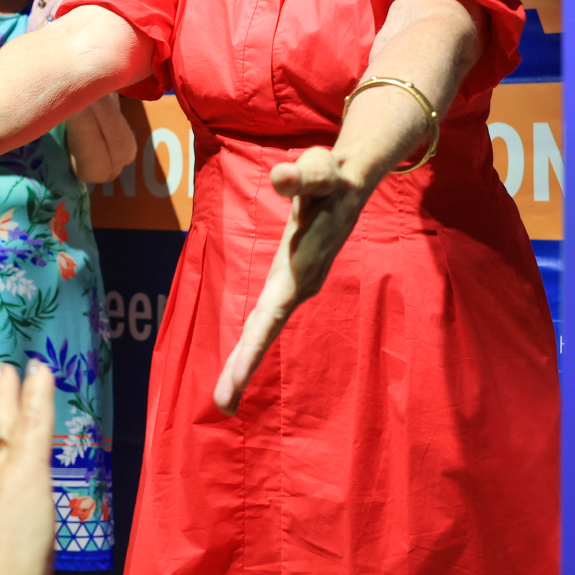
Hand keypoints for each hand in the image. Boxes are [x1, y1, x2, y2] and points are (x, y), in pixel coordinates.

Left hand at [212, 146, 370, 413]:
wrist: (351, 183)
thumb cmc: (331, 177)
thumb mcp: (318, 170)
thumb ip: (300, 175)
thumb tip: (281, 175)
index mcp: (301, 267)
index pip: (273, 313)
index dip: (254, 347)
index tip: (237, 379)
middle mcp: (299, 284)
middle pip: (267, 330)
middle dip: (245, 367)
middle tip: (222, 403)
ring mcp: (295, 285)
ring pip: (265, 328)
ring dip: (246, 361)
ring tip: (225, 397)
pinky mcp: (289, 282)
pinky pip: (267, 318)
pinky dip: (252, 342)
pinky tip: (240, 362)